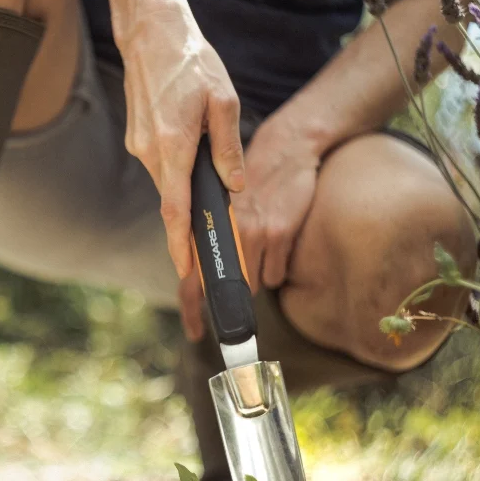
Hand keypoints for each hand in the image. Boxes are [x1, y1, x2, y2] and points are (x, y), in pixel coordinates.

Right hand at [116, 0, 244, 278]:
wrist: (150, 31)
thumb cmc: (190, 61)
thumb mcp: (222, 100)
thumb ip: (228, 148)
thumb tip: (234, 186)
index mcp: (172, 145)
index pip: (175, 209)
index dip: (180, 244)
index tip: (186, 270)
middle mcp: (149, 151)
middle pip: (172, 200)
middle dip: (189, 223)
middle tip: (212, 241)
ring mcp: (139, 145)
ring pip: (167, 182)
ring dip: (186, 188)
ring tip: (209, 175)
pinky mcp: (137, 138)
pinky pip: (160, 164)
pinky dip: (177, 169)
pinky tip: (192, 149)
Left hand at [178, 111, 322, 340]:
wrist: (286, 149)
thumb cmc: (252, 181)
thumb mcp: (225, 210)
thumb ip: (214, 239)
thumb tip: (203, 275)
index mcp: (209, 229)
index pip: (194, 278)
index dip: (193, 308)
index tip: (196, 332)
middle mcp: (227, 234)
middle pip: (228, 290)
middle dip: (233, 300)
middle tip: (238, 310)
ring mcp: (253, 234)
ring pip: (255, 284)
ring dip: (257, 277)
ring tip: (263, 251)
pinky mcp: (279, 233)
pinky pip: (276, 274)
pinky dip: (277, 268)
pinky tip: (278, 245)